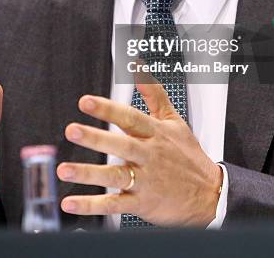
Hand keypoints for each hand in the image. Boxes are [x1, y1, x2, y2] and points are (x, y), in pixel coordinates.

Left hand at [57, 79, 222, 226]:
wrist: (210, 194)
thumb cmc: (189, 156)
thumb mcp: (175, 121)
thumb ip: (154, 94)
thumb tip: (138, 68)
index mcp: (156, 134)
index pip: (130, 118)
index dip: (108, 109)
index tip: (86, 101)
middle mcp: (149, 156)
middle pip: (121, 145)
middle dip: (96, 138)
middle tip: (72, 130)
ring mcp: (145, 181)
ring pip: (114, 176)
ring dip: (88, 174)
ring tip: (64, 170)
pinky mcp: (142, 204)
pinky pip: (114, 205)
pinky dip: (92, 206)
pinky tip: (71, 202)